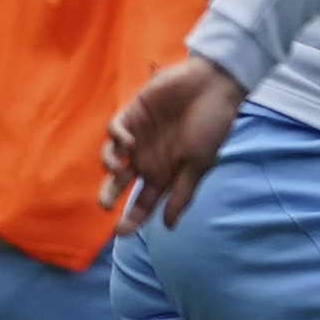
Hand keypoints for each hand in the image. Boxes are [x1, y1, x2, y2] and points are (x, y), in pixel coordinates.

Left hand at [104, 57, 248, 229]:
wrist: (213, 86)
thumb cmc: (212, 126)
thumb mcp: (199, 164)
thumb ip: (182, 194)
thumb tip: (168, 226)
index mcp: (165, 174)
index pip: (143, 203)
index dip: (131, 219)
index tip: (120, 233)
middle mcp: (148, 158)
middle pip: (121, 183)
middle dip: (109, 195)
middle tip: (105, 205)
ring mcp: (138, 137)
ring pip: (112, 158)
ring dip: (109, 165)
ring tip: (117, 168)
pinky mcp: (132, 114)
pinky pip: (114, 131)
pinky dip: (116, 138)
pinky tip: (128, 140)